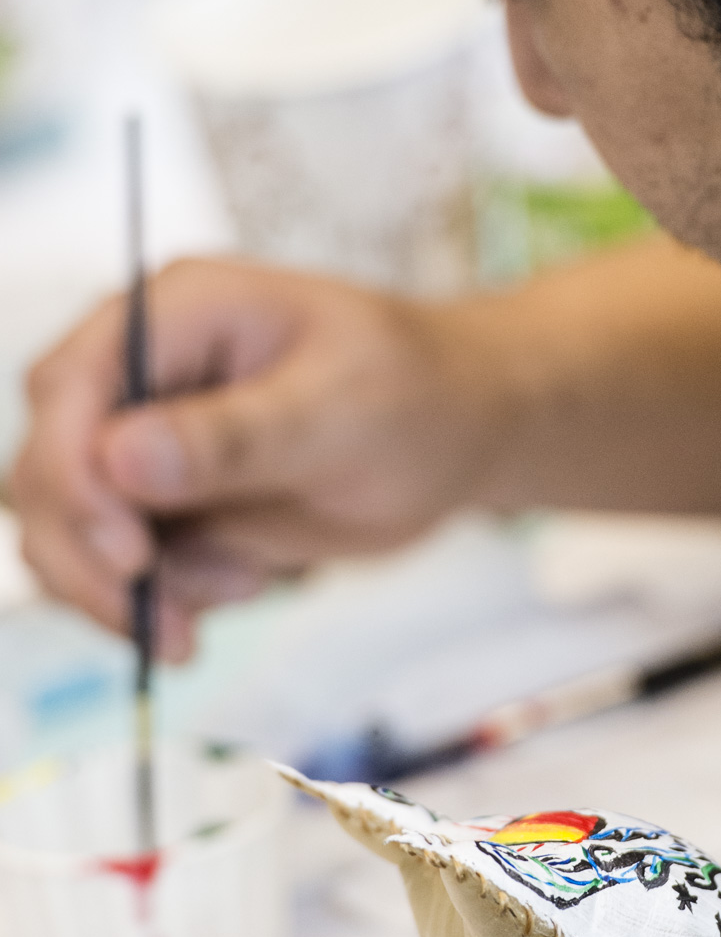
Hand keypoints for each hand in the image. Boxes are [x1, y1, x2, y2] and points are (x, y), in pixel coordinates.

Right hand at [12, 257, 514, 661]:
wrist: (459, 433)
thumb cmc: (416, 395)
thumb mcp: (340, 412)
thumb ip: (232, 438)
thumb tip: (122, 459)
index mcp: (176, 313)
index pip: (69, 388)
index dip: (76, 475)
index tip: (133, 554)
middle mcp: (141, 370)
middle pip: (45, 466)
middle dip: (90, 555)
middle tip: (169, 623)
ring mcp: (145, 438)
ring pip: (67, 528)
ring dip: (126, 589)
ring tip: (239, 593)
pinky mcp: (163, 500)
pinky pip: (117, 564)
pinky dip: (160, 596)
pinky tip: (243, 587)